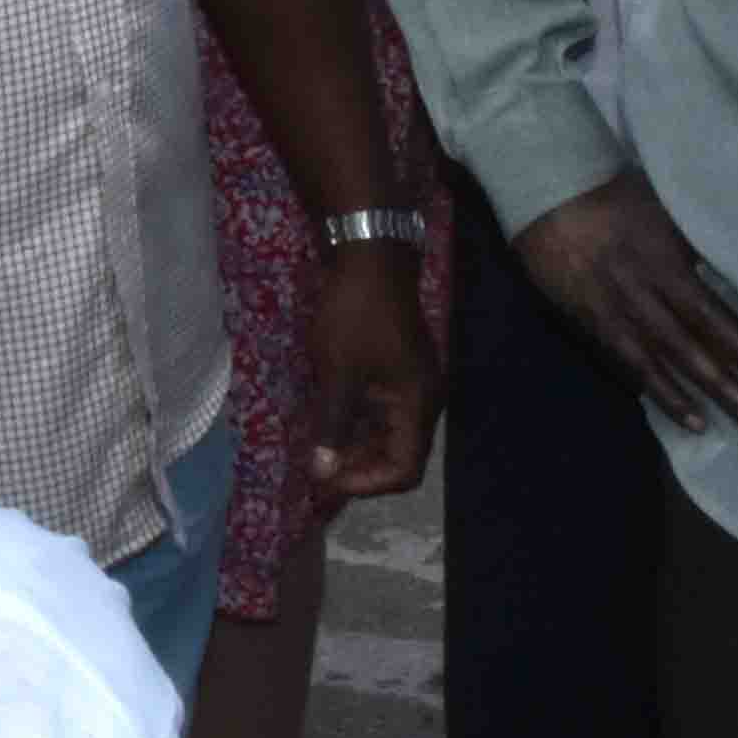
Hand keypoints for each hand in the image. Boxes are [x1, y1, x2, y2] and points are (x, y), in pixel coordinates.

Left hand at [302, 238, 438, 503]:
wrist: (369, 254)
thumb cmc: (356, 313)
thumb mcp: (339, 372)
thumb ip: (334, 424)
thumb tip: (322, 471)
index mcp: (418, 405)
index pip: (405, 470)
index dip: (367, 483)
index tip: (326, 478)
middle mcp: (422, 400)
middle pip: (398, 455)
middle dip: (357, 467)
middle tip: (315, 467)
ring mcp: (410, 384)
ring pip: (387, 433)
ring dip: (354, 445)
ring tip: (316, 448)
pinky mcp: (395, 370)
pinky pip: (380, 410)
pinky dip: (355, 422)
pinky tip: (325, 421)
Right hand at [513, 173, 737, 433]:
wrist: (550, 198)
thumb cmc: (618, 198)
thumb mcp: (668, 211)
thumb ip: (702, 243)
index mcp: (667, 263)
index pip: (717, 318)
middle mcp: (644, 294)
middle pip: (693, 347)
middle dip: (730, 384)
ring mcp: (616, 313)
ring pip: (662, 363)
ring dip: (698, 396)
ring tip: (733, 424)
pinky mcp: (594, 324)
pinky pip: (631, 364)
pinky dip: (660, 391)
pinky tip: (688, 416)